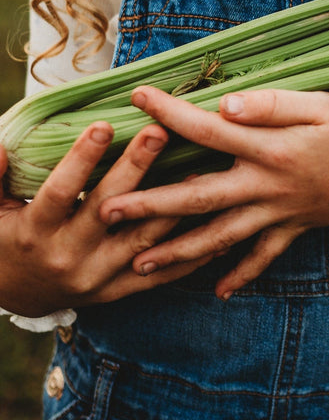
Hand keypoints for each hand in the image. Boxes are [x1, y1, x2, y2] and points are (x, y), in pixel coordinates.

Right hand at [0, 123, 214, 318]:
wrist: (15, 294)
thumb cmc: (5, 237)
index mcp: (36, 232)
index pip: (61, 191)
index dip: (82, 159)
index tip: (104, 124)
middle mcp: (68, 256)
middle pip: (109, 209)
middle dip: (135, 168)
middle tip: (160, 131)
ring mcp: (97, 277)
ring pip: (143, 240)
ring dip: (173, 205)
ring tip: (201, 168)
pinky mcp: (117, 291)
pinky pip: (160, 275)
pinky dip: (189, 254)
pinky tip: (217, 226)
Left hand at [98, 86, 328, 297]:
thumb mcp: (324, 104)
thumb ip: (273, 104)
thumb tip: (227, 104)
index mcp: (270, 149)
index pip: (209, 129)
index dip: (170, 113)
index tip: (137, 97)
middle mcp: (267, 187)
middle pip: (198, 198)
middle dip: (149, 204)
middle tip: (105, 211)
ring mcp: (280, 213)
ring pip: (220, 237)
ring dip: (178, 252)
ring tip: (139, 265)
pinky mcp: (296, 228)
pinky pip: (263, 257)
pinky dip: (240, 274)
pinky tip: (219, 291)